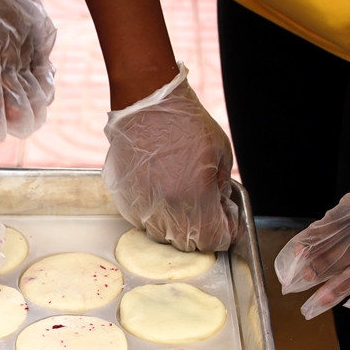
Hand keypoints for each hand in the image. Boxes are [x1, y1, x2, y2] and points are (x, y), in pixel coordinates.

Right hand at [103, 63, 237, 251]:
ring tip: (179, 197)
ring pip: (162, 235)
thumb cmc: (186, 124)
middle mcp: (168, 209)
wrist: (146, 106)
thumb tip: (221, 207)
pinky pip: (142, 220)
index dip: (223, 233)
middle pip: (187, 244)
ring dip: (175, 224)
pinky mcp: (125, 200)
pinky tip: (160, 190)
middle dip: (200, 231)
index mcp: (196, 198)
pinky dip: (154, 213)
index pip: (213, 241)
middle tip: (204, 207)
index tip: (225, 222)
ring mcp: (142, 206)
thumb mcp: (221, 152)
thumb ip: (222, 187)